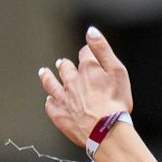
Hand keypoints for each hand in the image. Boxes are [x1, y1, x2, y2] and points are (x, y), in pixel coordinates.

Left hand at [37, 26, 132, 147]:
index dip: (88, 53)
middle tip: (62, 63)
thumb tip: (91, 31)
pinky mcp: (59, 115)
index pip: (85, 54)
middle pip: (65, 68)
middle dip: (64, 65)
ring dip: (48, 77)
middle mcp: (71, 81)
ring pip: (51, 84)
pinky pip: (50, 105)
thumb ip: (102, 49)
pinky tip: (49, 100)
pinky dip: (50, 101)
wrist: (105, 131)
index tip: (88, 54)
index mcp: (88, 69)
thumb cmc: (116, 102)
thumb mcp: (117, 71)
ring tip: (44, 73)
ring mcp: (63, 98)